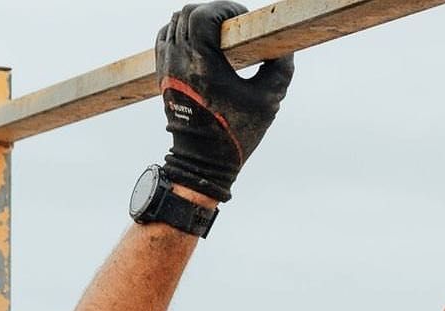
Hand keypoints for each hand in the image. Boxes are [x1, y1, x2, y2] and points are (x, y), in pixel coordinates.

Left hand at [156, 2, 293, 202]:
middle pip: (188, 12)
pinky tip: (201, 44)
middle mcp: (179, 59)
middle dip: (213, 11)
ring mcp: (166, 65)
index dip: (226, 8)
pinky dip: (182, 32)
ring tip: (218, 35)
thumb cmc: (236, 133)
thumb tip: (282, 47)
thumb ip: (279, 69)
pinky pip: (166, 36)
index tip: (243, 18)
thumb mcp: (268, 102)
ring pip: (175, 22)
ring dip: (197, 21)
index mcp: (202, 63)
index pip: (205, 14)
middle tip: (233, 24)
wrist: (202, 162)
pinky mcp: (161, 72)